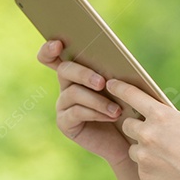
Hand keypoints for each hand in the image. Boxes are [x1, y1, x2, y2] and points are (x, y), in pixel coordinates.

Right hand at [37, 40, 130, 165]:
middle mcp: (66, 85)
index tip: (58, 44)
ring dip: (97, 100)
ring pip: (74, 93)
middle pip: (64, 70)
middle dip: (83, 74)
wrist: (129, 136)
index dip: (49, 49)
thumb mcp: (122, 86)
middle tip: (102, 82)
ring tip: (117, 109)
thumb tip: (114, 59)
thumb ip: (113, 72)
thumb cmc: (127, 106)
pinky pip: (77, 112)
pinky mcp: (65, 123)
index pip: (53, 56)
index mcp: (77, 71)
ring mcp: (63, 104)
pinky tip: (112, 116)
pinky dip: (96, 113)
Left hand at [106, 78, 179, 179]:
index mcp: (162, 116)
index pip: (132, 95)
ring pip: (133, 148)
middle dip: (136, 127)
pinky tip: (169, 171)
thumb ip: (172, 120)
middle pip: (127, 124)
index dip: (119, 88)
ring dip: (143, 149)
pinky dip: (151, 168)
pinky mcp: (144, 175)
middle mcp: (148, 134)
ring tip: (166, 156)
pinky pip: (141, 167)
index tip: (110, 85)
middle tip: (149, 132)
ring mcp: (144, 156)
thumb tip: (159, 120)